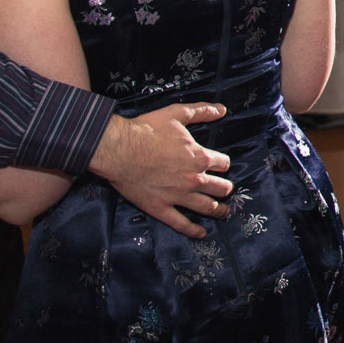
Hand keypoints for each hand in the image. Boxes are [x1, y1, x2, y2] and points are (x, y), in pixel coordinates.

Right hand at [88, 103, 232, 237]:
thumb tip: (222, 109)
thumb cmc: (146, 130)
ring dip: (219, 210)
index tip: (220, 165)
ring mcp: (178, 196)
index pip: (223, 164)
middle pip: (220, 188)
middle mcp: (193, 179)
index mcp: (199, 157)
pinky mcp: (161, 208)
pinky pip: (182, 224)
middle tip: (225, 190)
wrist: (118, 149)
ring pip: (207, 207)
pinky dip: (194, 230)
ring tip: (224, 212)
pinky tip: (201, 233)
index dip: (222, 164)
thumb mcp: (177, 113)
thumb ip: (201, 111)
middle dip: (225, 188)